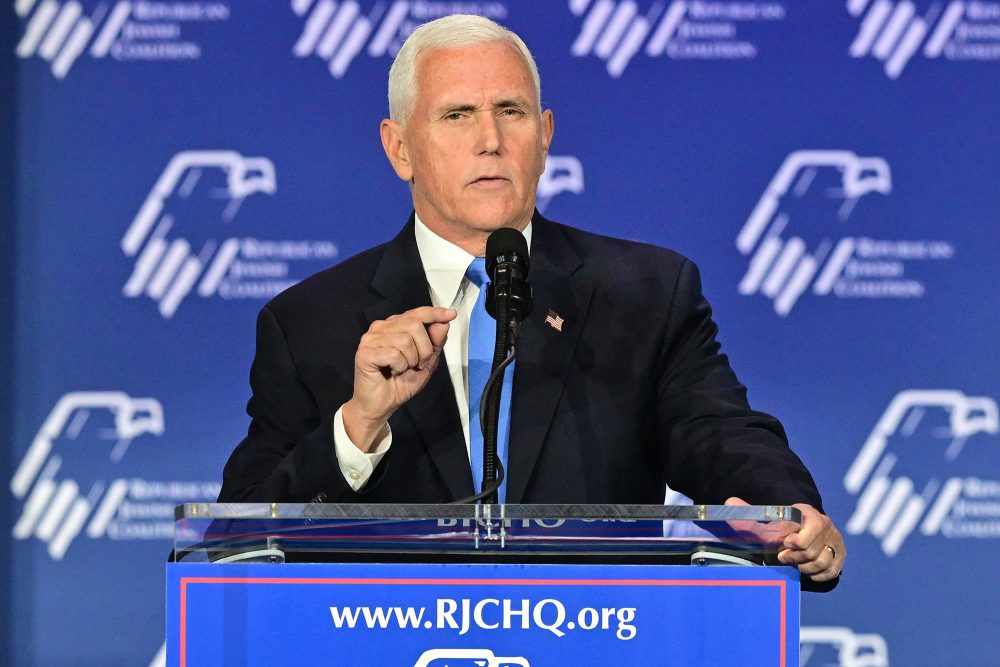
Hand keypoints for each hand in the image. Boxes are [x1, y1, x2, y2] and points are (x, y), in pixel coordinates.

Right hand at [343, 306, 456, 450]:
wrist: (380, 406)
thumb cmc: (400, 383)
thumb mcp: (426, 363)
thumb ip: (435, 343)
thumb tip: (444, 323)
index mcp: (394, 326)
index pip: (417, 313)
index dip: (435, 313)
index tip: (451, 314)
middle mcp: (381, 327)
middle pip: (415, 325)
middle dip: (424, 349)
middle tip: (417, 364)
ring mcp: (370, 339)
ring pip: (405, 340)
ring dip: (410, 360)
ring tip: (402, 369)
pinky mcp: (364, 353)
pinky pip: (394, 354)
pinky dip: (399, 367)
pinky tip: (392, 372)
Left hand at [726, 497, 844, 581]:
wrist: (802, 528)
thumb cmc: (781, 524)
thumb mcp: (766, 517)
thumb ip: (749, 512)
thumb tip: (730, 503)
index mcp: (810, 514)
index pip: (813, 527)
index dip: (798, 540)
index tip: (783, 545)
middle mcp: (827, 526)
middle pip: (814, 550)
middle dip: (795, 557)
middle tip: (782, 557)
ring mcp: (835, 542)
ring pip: (823, 562)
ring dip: (805, 567)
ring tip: (793, 565)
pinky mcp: (840, 556)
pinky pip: (832, 571)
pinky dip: (818, 575)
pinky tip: (806, 572)